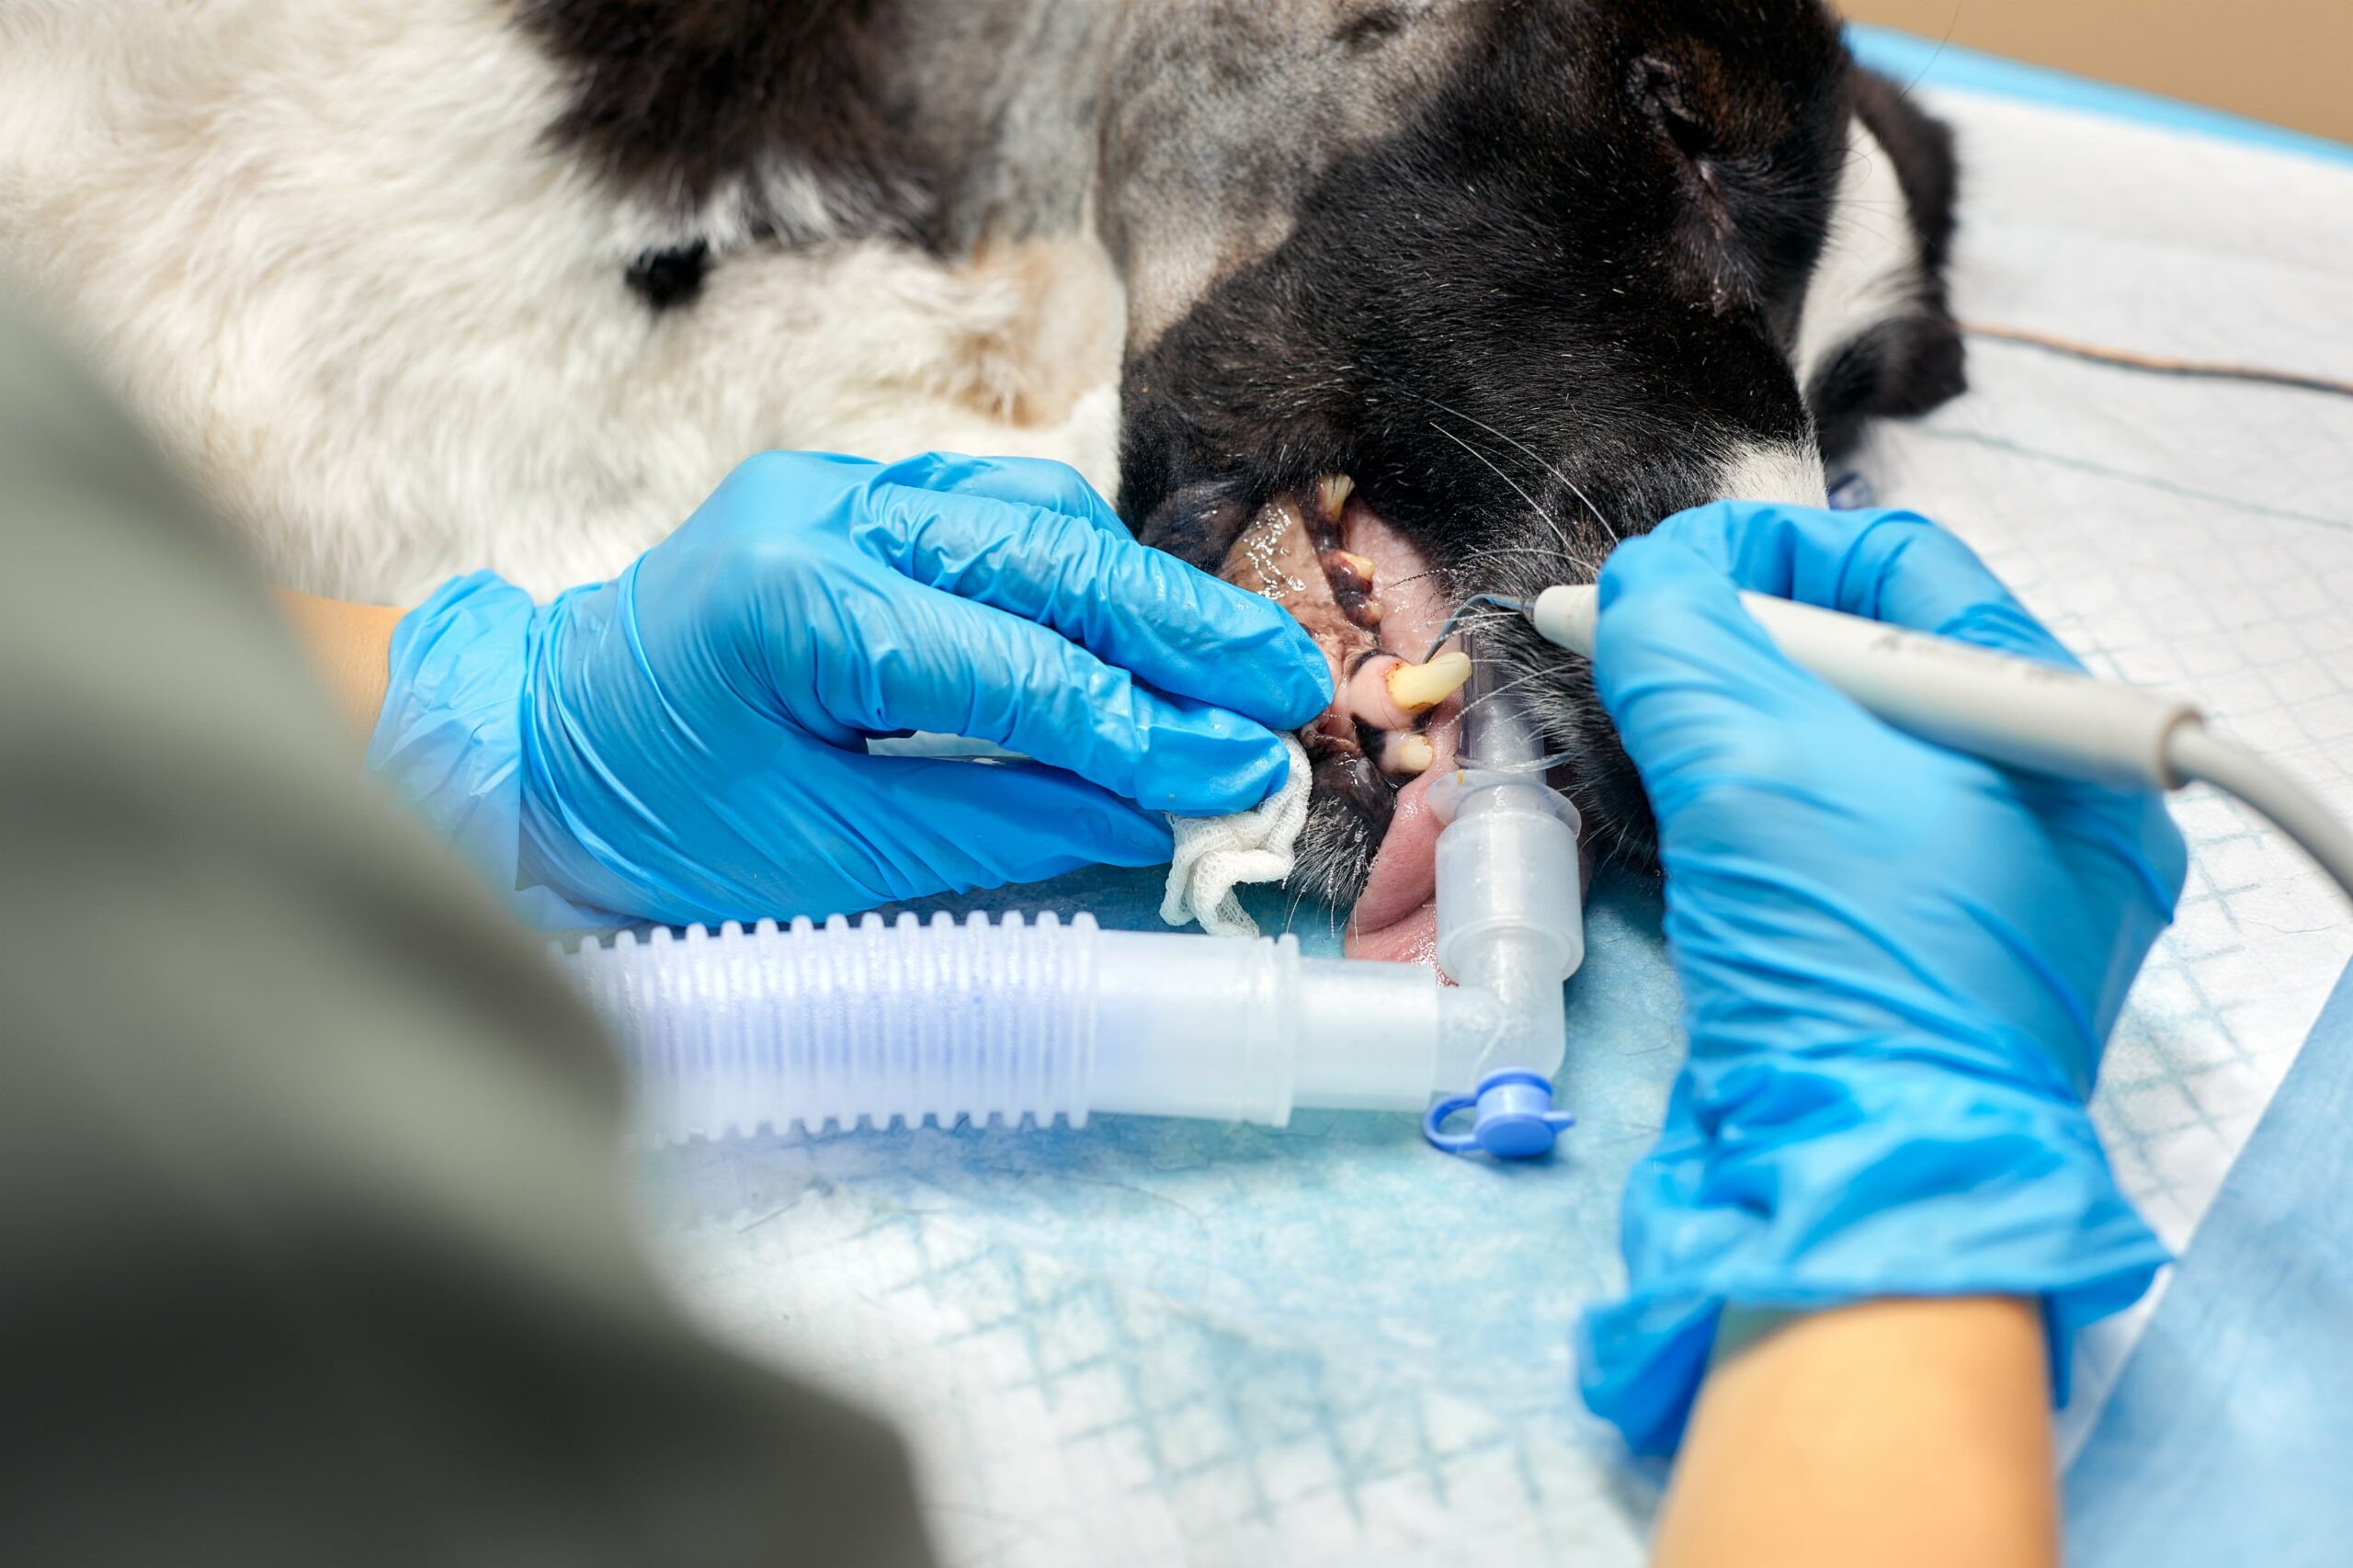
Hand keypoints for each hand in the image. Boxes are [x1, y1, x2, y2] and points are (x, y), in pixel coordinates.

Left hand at [370, 451, 1329, 925]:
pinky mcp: (848, 496)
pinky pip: (993, 514)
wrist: (542, 747)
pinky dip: (1079, 568)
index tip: (1243, 770)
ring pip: (1031, 513)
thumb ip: (1002, 822)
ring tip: (1239, 656)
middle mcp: (820, 517)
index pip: (1015, 670)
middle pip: (1045, 557)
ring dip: (1143, 589)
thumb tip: (1156, 808)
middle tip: (1290, 682)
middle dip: (1180, 628)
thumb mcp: (832, 854)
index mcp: (794, 611)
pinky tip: (1144, 619)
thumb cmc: (664, 824)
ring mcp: (833, 490)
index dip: (1144, 728)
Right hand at [1574, 501, 2184, 1453]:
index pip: (1902, 569)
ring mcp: (1982, 889)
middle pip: (1869, 660)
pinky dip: (1756, 813)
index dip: (1768, 553)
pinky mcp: (1914, 956)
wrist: (1853, 1177)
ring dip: (1736, 729)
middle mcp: (2041, 804)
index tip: (1659, 577)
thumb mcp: (1750, 767)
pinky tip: (1694, 820)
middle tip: (1640, 654)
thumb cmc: (1845, 971)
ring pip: (1840, 754)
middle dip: (1738, 646)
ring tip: (1656, 733)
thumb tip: (1639, 580)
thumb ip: (1681, 637)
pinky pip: (1832, 839)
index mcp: (2051, 735)